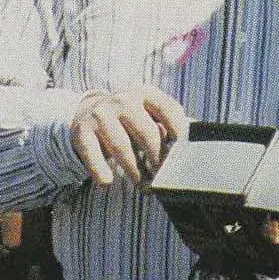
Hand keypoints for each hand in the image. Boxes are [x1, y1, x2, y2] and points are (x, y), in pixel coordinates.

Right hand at [70, 86, 187, 186]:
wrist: (87, 111)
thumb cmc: (129, 119)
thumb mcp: (149, 113)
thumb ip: (170, 123)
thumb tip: (197, 136)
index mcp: (145, 94)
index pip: (168, 109)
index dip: (178, 130)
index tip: (181, 150)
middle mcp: (123, 100)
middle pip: (146, 132)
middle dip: (157, 159)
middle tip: (162, 177)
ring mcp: (100, 114)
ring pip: (122, 147)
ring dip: (135, 171)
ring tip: (144, 185)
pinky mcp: (81, 131)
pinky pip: (93, 155)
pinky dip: (101, 171)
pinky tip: (108, 181)